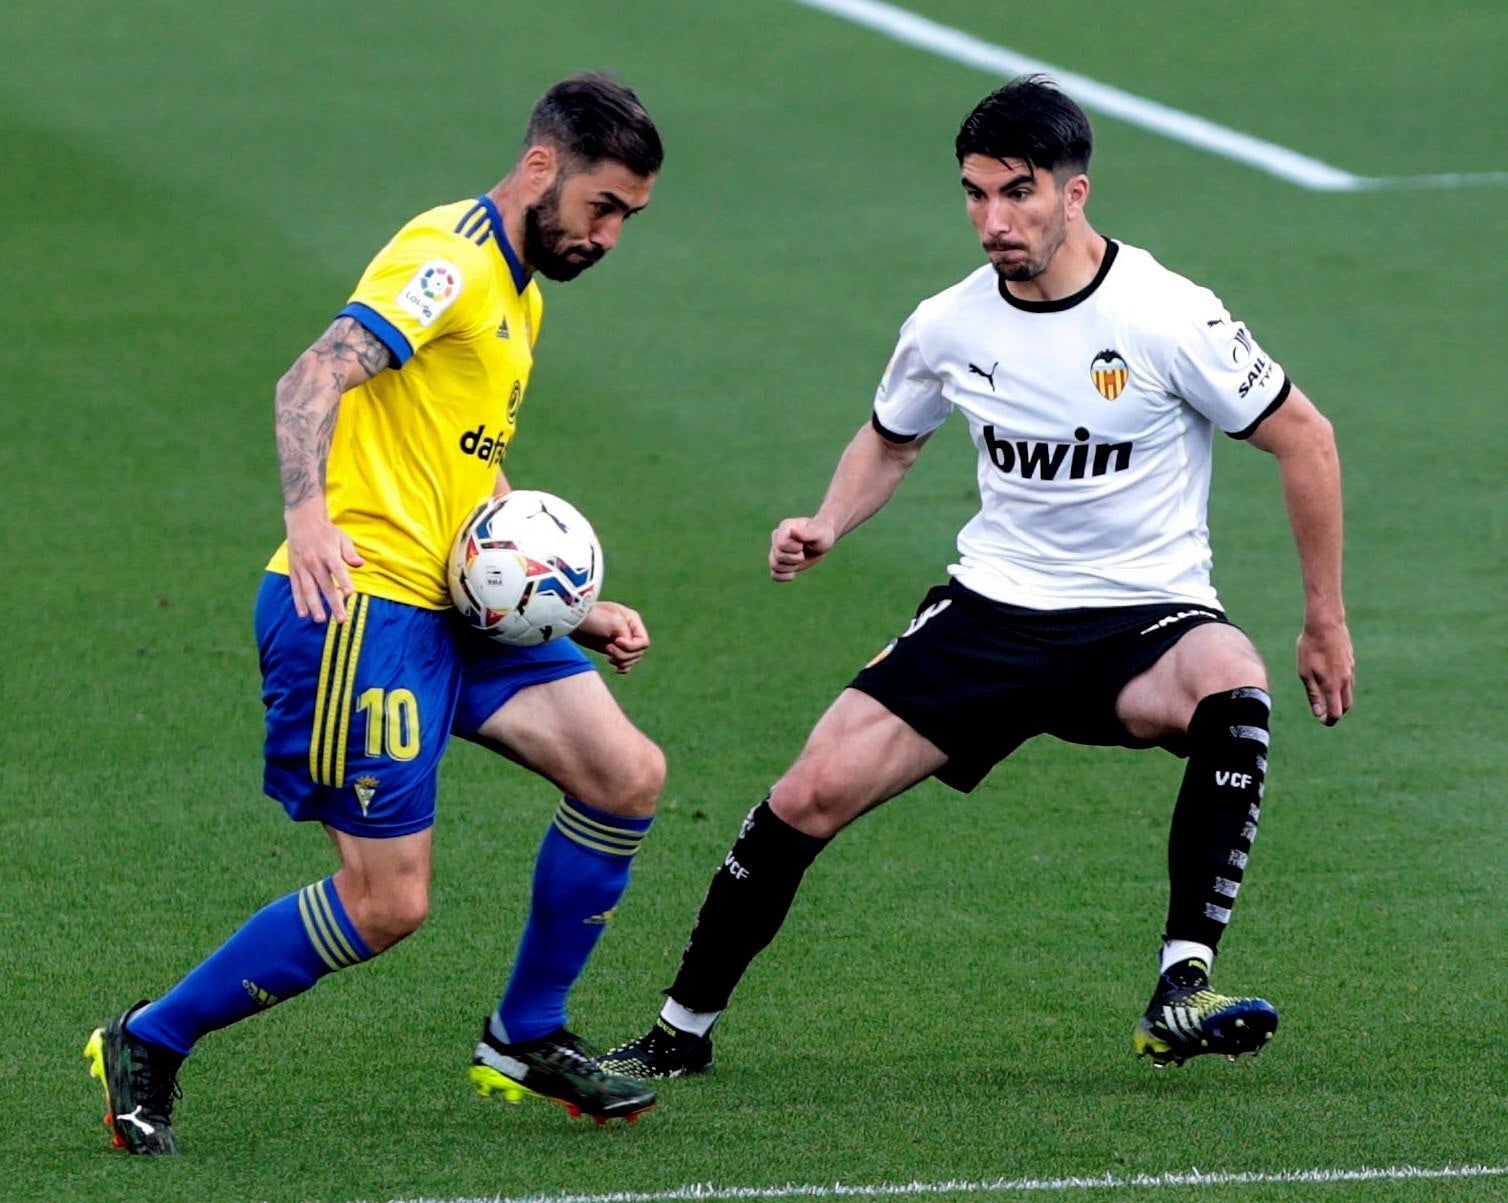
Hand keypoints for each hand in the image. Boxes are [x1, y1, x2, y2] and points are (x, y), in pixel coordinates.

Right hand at [284, 500, 363, 622]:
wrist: (302, 520)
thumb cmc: (327, 531)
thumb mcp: (342, 538)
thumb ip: (350, 553)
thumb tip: (360, 564)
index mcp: (329, 553)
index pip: (338, 570)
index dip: (344, 582)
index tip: (350, 594)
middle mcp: (314, 562)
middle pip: (325, 585)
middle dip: (333, 603)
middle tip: (341, 619)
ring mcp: (302, 567)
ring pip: (308, 590)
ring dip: (314, 606)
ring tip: (320, 620)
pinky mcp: (293, 570)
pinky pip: (296, 588)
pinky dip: (299, 601)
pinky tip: (303, 614)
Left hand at [571, 600, 649, 672]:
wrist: (572, 621)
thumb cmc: (594, 618)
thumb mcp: (615, 623)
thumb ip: (628, 636)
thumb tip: (631, 650)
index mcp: (633, 621)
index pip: (643, 642)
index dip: (632, 646)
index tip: (616, 641)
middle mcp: (629, 631)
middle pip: (638, 653)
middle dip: (624, 655)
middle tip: (608, 649)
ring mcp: (620, 641)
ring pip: (631, 659)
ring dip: (622, 661)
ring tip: (609, 658)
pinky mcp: (611, 649)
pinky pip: (624, 663)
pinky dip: (622, 667)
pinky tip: (616, 668)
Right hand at [770, 516, 836, 580]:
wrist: (821, 542)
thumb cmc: (822, 534)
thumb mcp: (819, 534)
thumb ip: (807, 533)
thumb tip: (792, 530)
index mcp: (785, 526)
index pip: (781, 544)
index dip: (794, 549)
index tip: (803, 544)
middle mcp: (777, 536)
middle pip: (778, 556)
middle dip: (795, 559)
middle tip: (803, 552)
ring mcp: (776, 549)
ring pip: (774, 566)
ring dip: (791, 567)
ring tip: (800, 559)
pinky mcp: (778, 561)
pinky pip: (775, 575)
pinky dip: (784, 576)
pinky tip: (794, 571)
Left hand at [1296, 619, 1353, 724]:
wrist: (1325, 624)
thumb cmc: (1310, 648)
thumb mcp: (1305, 673)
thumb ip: (1313, 694)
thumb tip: (1319, 713)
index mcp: (1333, 685)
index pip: (1336, 712)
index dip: (1330, 720)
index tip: (1322, 722)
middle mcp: (1345, 680)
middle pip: (1346, 705)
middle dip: (1337, 712)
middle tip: (1325, 712)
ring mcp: (1350, 669)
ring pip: (1348, 691)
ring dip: (1339, 698)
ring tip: (1325, 695)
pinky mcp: (1350, 660)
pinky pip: (1348, 678)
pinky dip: (1341, 684)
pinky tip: (1331, 677)